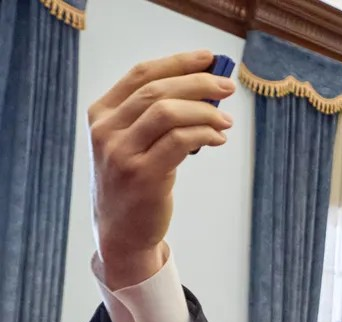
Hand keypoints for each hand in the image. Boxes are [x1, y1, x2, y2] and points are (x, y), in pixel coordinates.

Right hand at [88, 51, 235, 288]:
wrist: (121, 231)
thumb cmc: (135, 183)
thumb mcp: (134, 143)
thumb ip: (157, 117)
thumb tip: (206, 92)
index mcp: (102, 114)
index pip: (142, 74)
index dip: (178, 62)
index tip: (209, 58)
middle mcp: (106, 130)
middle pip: (158, 90)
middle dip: (198, 83)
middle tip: (227, 86)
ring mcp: (121, 153)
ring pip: (168, 112)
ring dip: (204, 111)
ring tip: (226, 121)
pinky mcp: (142, 176)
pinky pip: (179, 142)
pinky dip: (204, 134)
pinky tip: (217, 138)